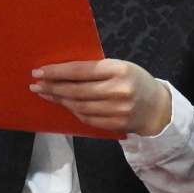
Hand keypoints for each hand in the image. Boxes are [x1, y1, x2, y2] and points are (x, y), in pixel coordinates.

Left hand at [31, 59, 170, 135]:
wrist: (157, 107)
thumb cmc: (135, 81)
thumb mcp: (121, 67)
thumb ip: (97, 70)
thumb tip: (61, 72)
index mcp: (119, 70)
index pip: (81, 70)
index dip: (57, 72)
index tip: (39, 72)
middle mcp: (119, 90)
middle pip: (77, 90)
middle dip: (53, 87)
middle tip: (36, 85)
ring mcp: (118, 110)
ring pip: (79, 106)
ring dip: (60, 100)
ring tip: (47, 94)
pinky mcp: (116, 125)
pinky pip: (87, 118)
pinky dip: (73, 111)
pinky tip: (64, 104)